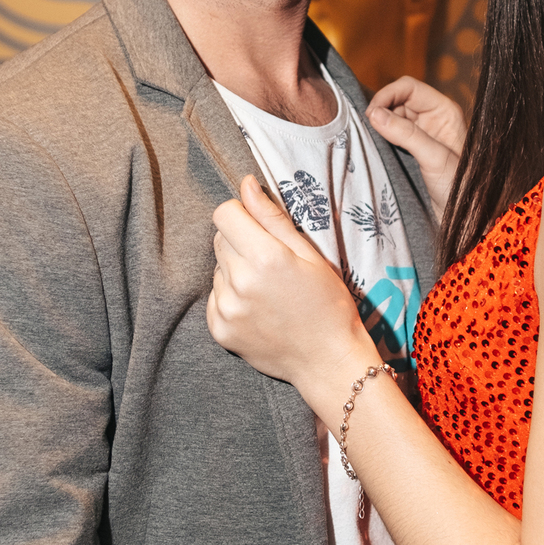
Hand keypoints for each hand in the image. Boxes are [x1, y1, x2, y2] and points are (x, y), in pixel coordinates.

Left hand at [208, 178, 367, 391]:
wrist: (327, 360)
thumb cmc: (328, 304)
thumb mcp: (309, 255)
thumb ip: (272, 218)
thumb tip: (246, 184)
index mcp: (265, 258)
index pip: (224, 214)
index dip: (241, 214)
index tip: (258, 227)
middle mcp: (239, 282)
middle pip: (220, 239)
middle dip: (241, 243)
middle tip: (271, 265)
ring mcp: (226, 309)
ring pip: (217, 268)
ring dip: (236, 272)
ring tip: (268, 291)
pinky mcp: (219, 329)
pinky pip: (215, 297)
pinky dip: (231, 298)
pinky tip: (258, 309)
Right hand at [366, 77, 465, 223]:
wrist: (464, 219)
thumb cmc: (460, 188)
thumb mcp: (434, 158)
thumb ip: (406, 134)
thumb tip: (374, 114)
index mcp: (444, 111)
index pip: (409, 87)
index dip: (387, 94)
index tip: (371, 113)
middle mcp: (432, 119)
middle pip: (397, 100)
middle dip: (380, 109)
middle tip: (365, 127)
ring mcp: (421, 135)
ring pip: (390, 118)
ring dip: (378, 124)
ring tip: (367, 137)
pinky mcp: (410, 152)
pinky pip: (389, 136)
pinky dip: (379, 138)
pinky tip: (372, 146)